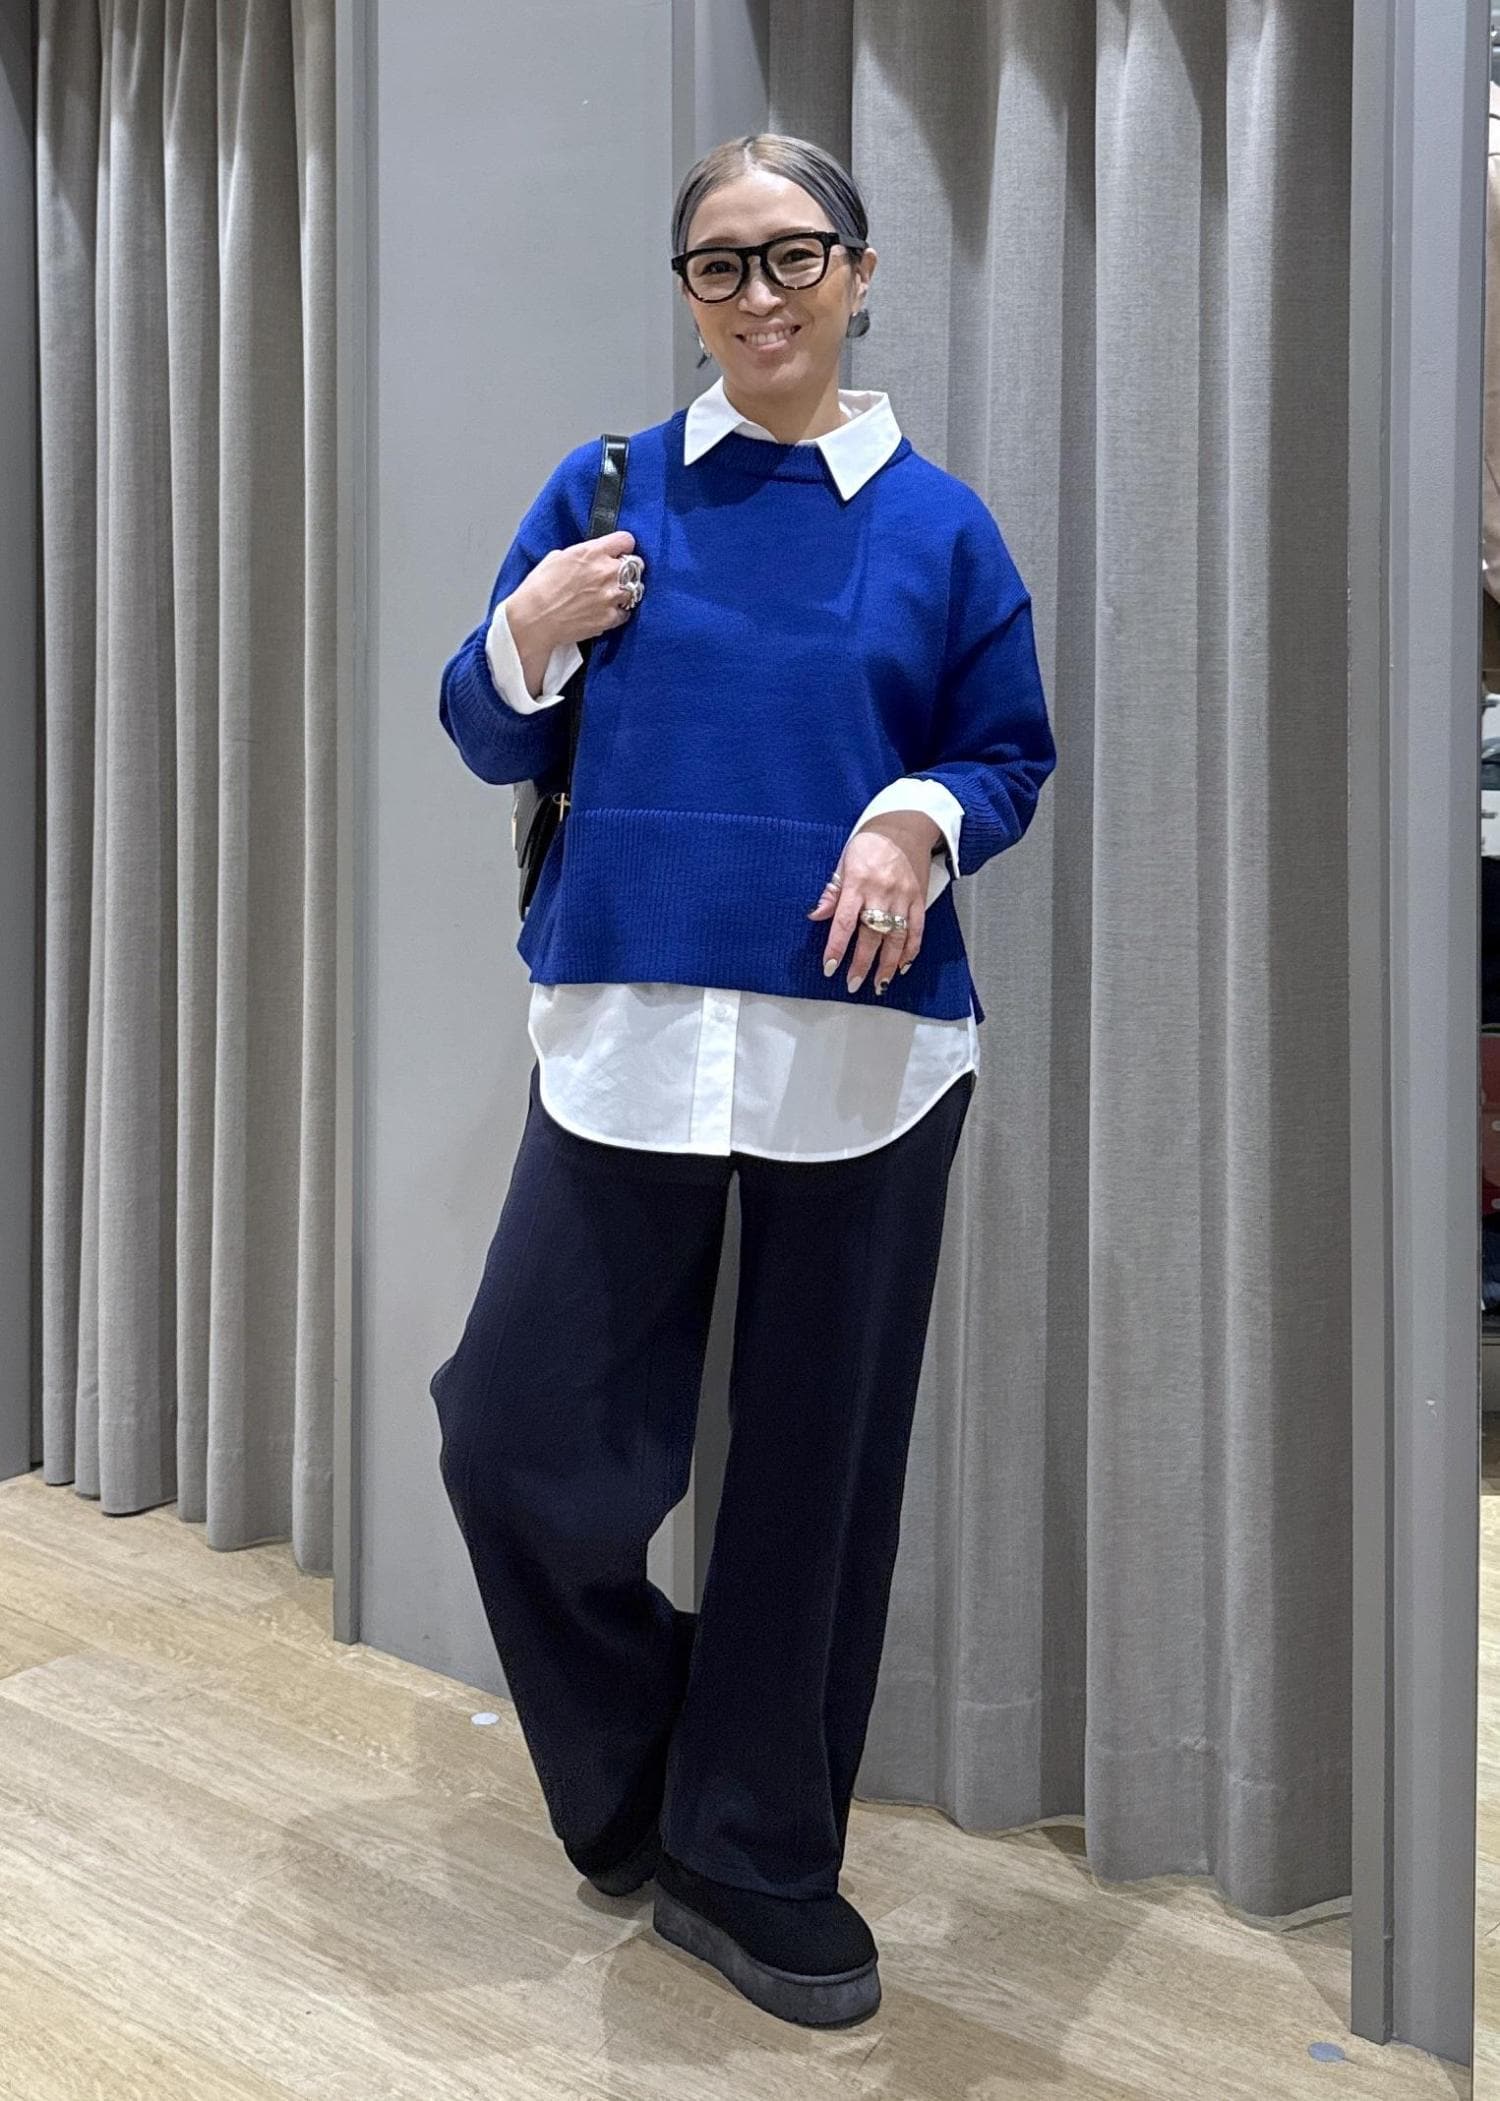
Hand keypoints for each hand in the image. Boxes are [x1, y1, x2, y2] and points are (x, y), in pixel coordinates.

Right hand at [507, 529, 641, 657]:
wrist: (533, 619)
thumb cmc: (538, 589)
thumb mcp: (556, 558)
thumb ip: (580, 554)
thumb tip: (588, 556)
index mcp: (592, 552)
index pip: (626, 540)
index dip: (623, 546)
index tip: (620, 551)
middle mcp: (605, 571)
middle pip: (636, 564)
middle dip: (628, 569)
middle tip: (616, 575)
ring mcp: (610, 596)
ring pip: (635, 589)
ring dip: (626, 591)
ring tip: (611, 595)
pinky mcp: (609, 617)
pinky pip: (626, 613)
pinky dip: (618, 612)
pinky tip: (605, 611)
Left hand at [806, 811, 941, 994]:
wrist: (905, 825)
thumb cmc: (870, 843)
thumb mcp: (844, 861)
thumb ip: (832, 891)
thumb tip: (815, 916)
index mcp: (858, 883)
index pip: (845, 922)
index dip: (837, 948)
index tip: (830, 967)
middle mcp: (881, 892)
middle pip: (872, 935)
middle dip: (861, 963)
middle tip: (853, 984)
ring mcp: (903, 897)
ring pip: (896, 938)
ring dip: (887, 965)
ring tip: (878, 985)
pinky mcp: (920, 899)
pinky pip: (917, 930)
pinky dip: (910, 950)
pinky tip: (902, 966)